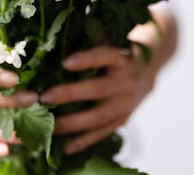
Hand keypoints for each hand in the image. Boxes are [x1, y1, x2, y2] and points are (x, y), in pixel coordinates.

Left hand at [39, 44, 154, 154]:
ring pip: (98, 116)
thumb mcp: (109, 45)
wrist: (148, 70)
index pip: (106, 56)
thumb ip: (88, 48)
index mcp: (121, 59)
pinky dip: (84, 141)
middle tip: (45, 97)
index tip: (66, 62)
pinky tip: (66, 147)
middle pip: (97, 89)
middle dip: (70, 94)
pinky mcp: (123, 119)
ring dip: (72, 123)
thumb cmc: (116, 55)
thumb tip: (48, 51)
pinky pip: (103, 133)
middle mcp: (126, 81)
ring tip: (49, 126)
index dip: (87, 59)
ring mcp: (126, 103)